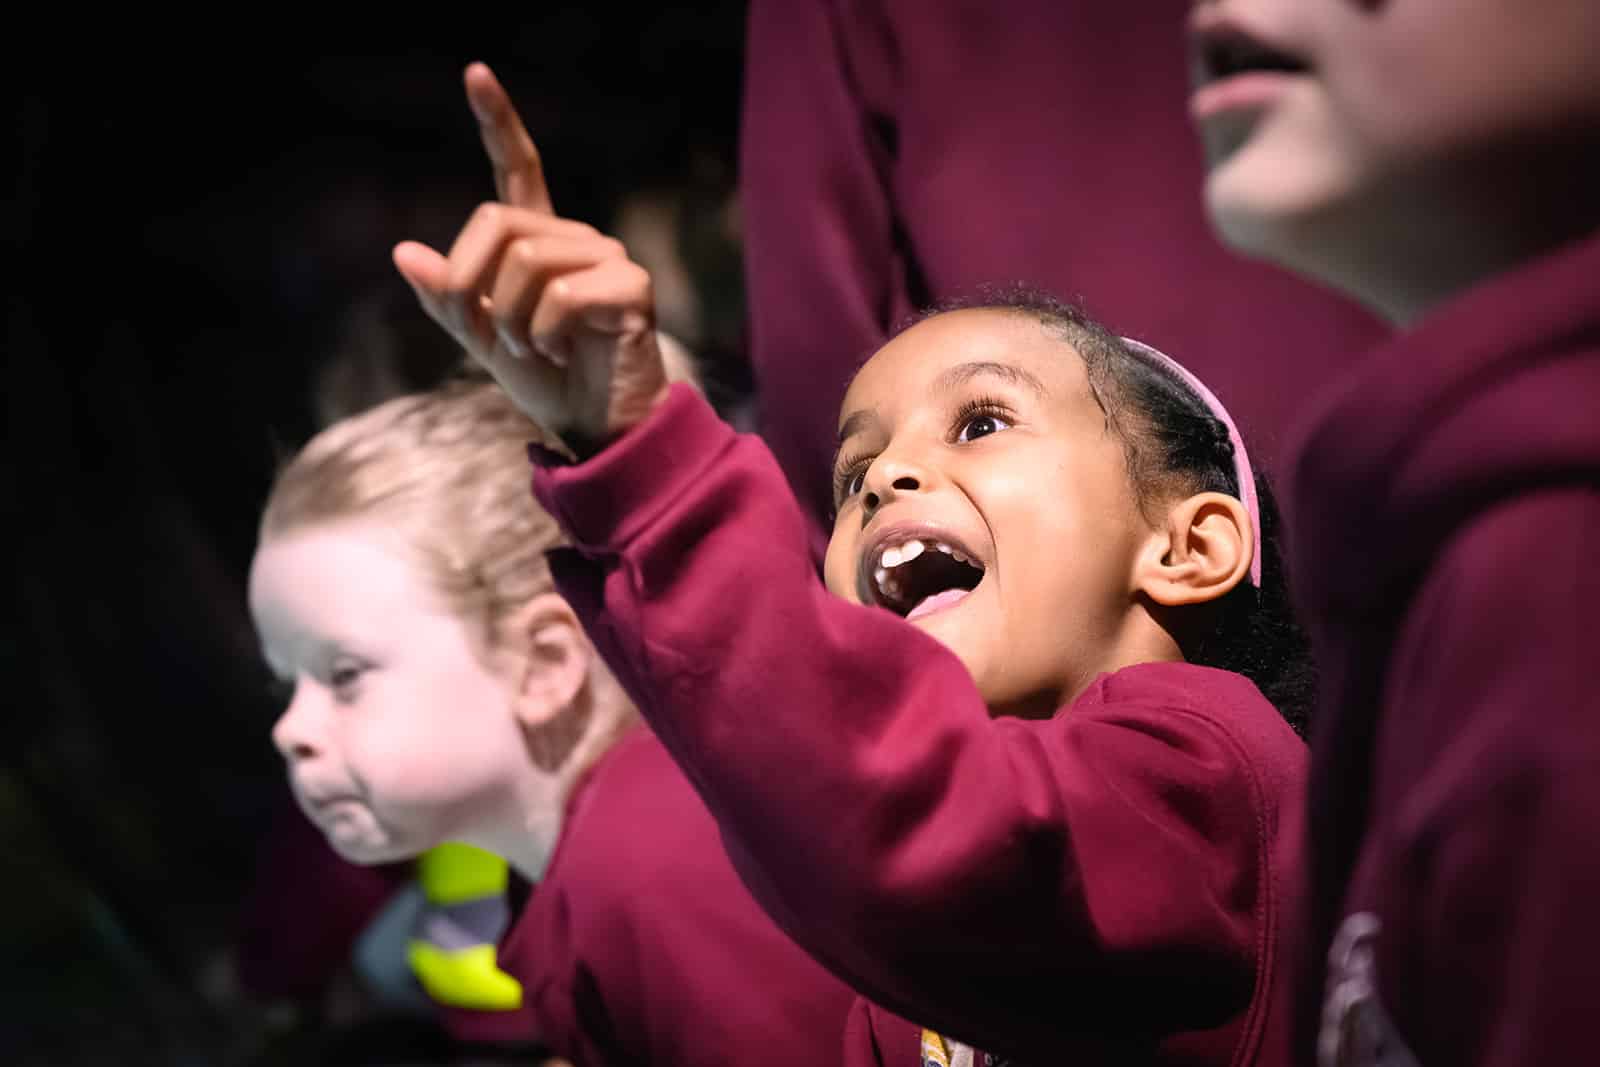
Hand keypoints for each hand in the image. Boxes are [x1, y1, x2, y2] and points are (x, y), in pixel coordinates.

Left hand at [393, 63, 668, 455]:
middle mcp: (577, 238)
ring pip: (524, 259)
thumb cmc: (547, 382)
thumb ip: (447, 297)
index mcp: (541, 241)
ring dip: (507, 318)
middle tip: (489, 333)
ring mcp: (608, 257)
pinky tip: (561, 354)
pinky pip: (558, 295)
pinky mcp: (631, 286)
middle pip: (497, 222)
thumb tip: (404, 252)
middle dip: (471, 283)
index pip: (519, 169)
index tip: (475, 72)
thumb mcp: (481, 338)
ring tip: (531, 348)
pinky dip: (542, 334)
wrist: (598, 429)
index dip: (498, 121)